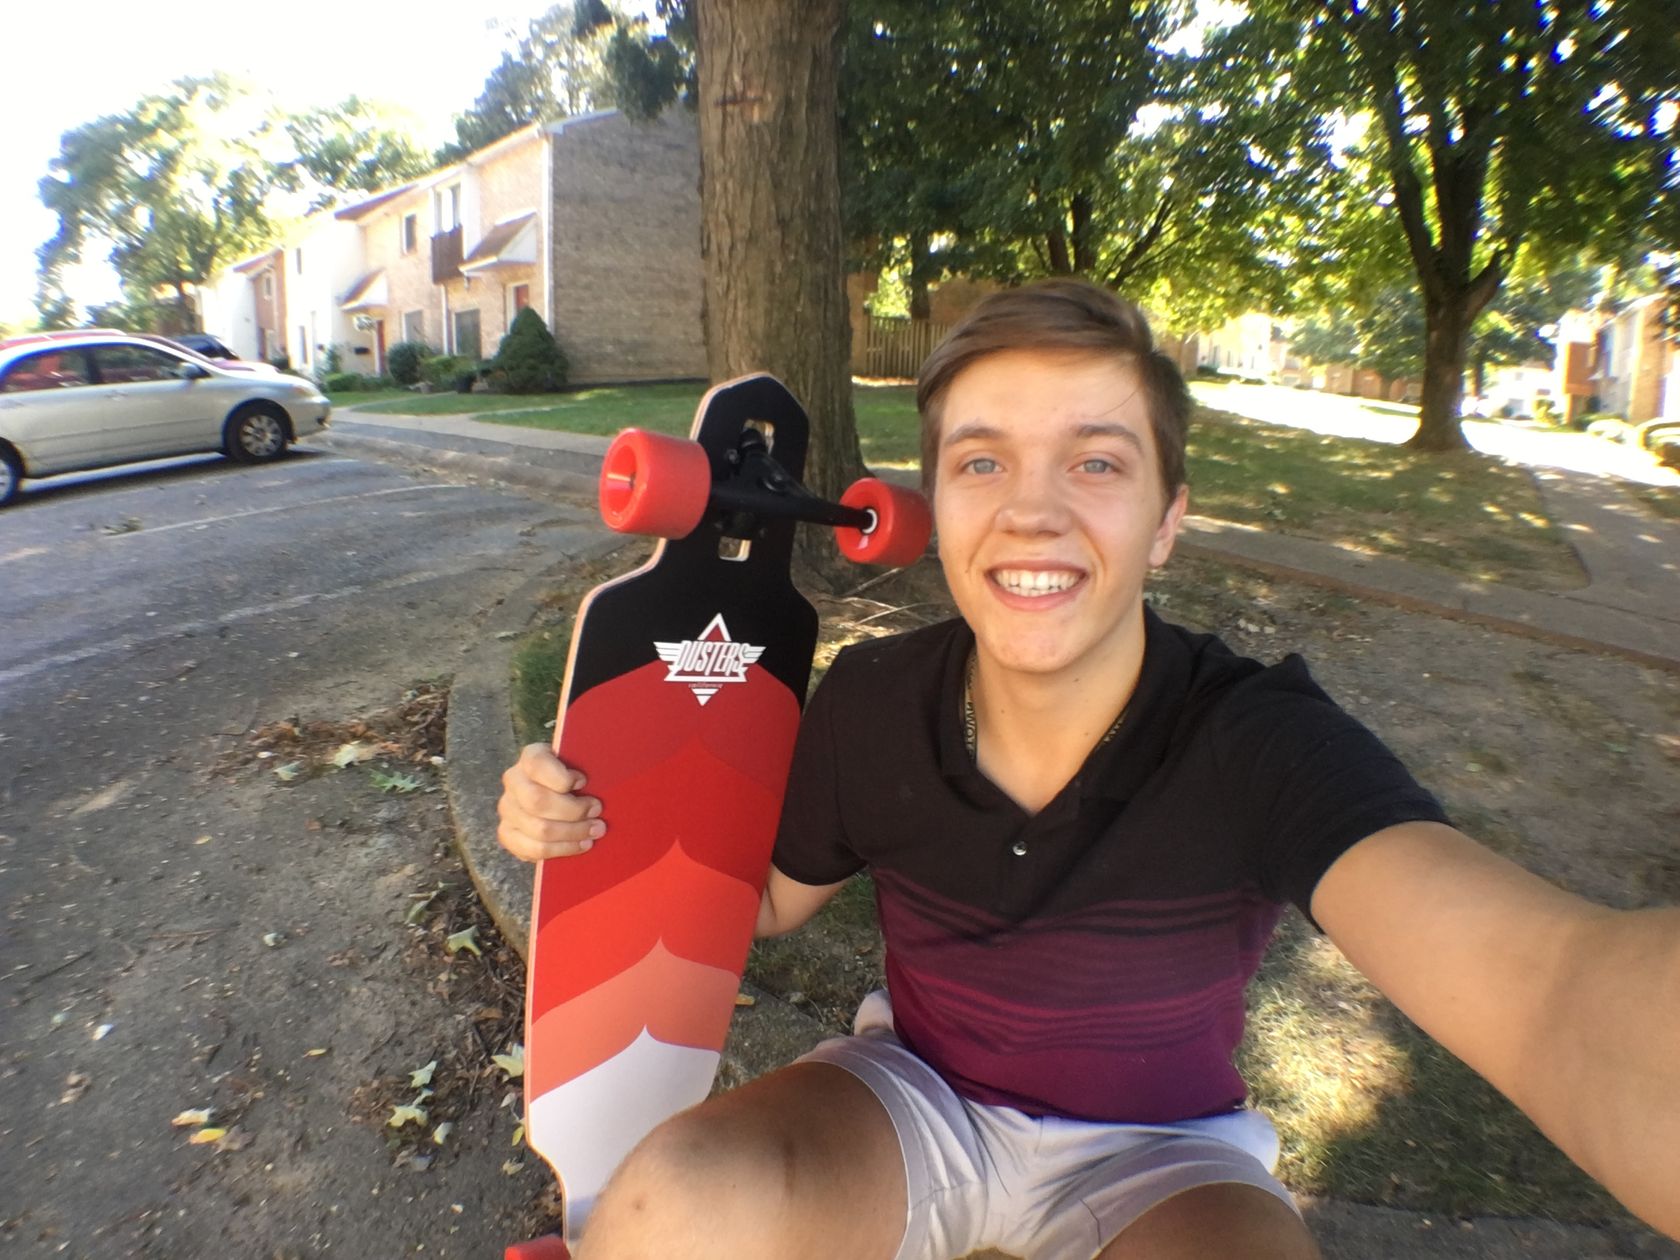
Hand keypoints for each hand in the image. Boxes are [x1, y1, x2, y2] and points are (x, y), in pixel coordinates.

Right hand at [496, 742, 604, 861]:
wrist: (557, 794)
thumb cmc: (576, 777)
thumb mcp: (581, 762)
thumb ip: (586, 764)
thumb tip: (603, 778)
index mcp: (531, 756)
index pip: (538, 765)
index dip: (562, 777)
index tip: (584, 782)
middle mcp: (513, 781)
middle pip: (538, 801)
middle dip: (573, 811)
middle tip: (597, 812)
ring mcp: (508, 809)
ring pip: (539, 829)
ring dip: (572, 833)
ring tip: (595, 831)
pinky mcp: (508, 834)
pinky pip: (533, 849)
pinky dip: (562, 850)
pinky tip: (581, 845)